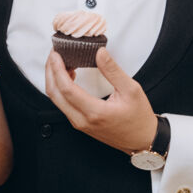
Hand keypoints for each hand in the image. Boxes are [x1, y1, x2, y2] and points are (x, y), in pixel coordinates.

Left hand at [44, 49, 159, 155]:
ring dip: (54, 79)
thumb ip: (113, 70)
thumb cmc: (139, 117)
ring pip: (56, 100)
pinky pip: (62, 104)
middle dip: (50, 71)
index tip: (56, 54)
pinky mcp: (80, 123)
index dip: (57, 69)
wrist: (142, 140)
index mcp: (95, 112)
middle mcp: (82, 120)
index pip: (66, 89)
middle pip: (55, 94)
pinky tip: (68, 75)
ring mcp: (79, 123)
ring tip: (61, 61)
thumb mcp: (131, 90)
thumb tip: (99, 52)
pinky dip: (60, 88)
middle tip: (54, 53)